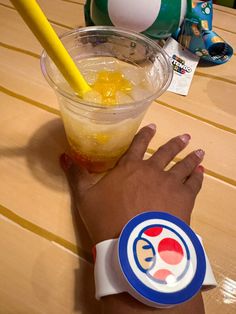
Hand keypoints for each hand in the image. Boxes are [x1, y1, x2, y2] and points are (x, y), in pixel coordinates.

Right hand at [60, 124, 204, 244]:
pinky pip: (194, 183)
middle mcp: (152, 170)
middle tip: (186, 137)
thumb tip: (63, 156)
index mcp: (129, 167)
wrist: (134, 242)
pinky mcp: (184, 198)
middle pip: (165, 152)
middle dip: (175, 143)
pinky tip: (201, 172)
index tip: (153, 127)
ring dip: (191, 157)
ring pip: (182, 165)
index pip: (138, 145)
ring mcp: (170, 182)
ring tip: (198, 151)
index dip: (145, 135)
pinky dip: (198, 176)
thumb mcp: (85, 197)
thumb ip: (76, 175)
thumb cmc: (107, 219)